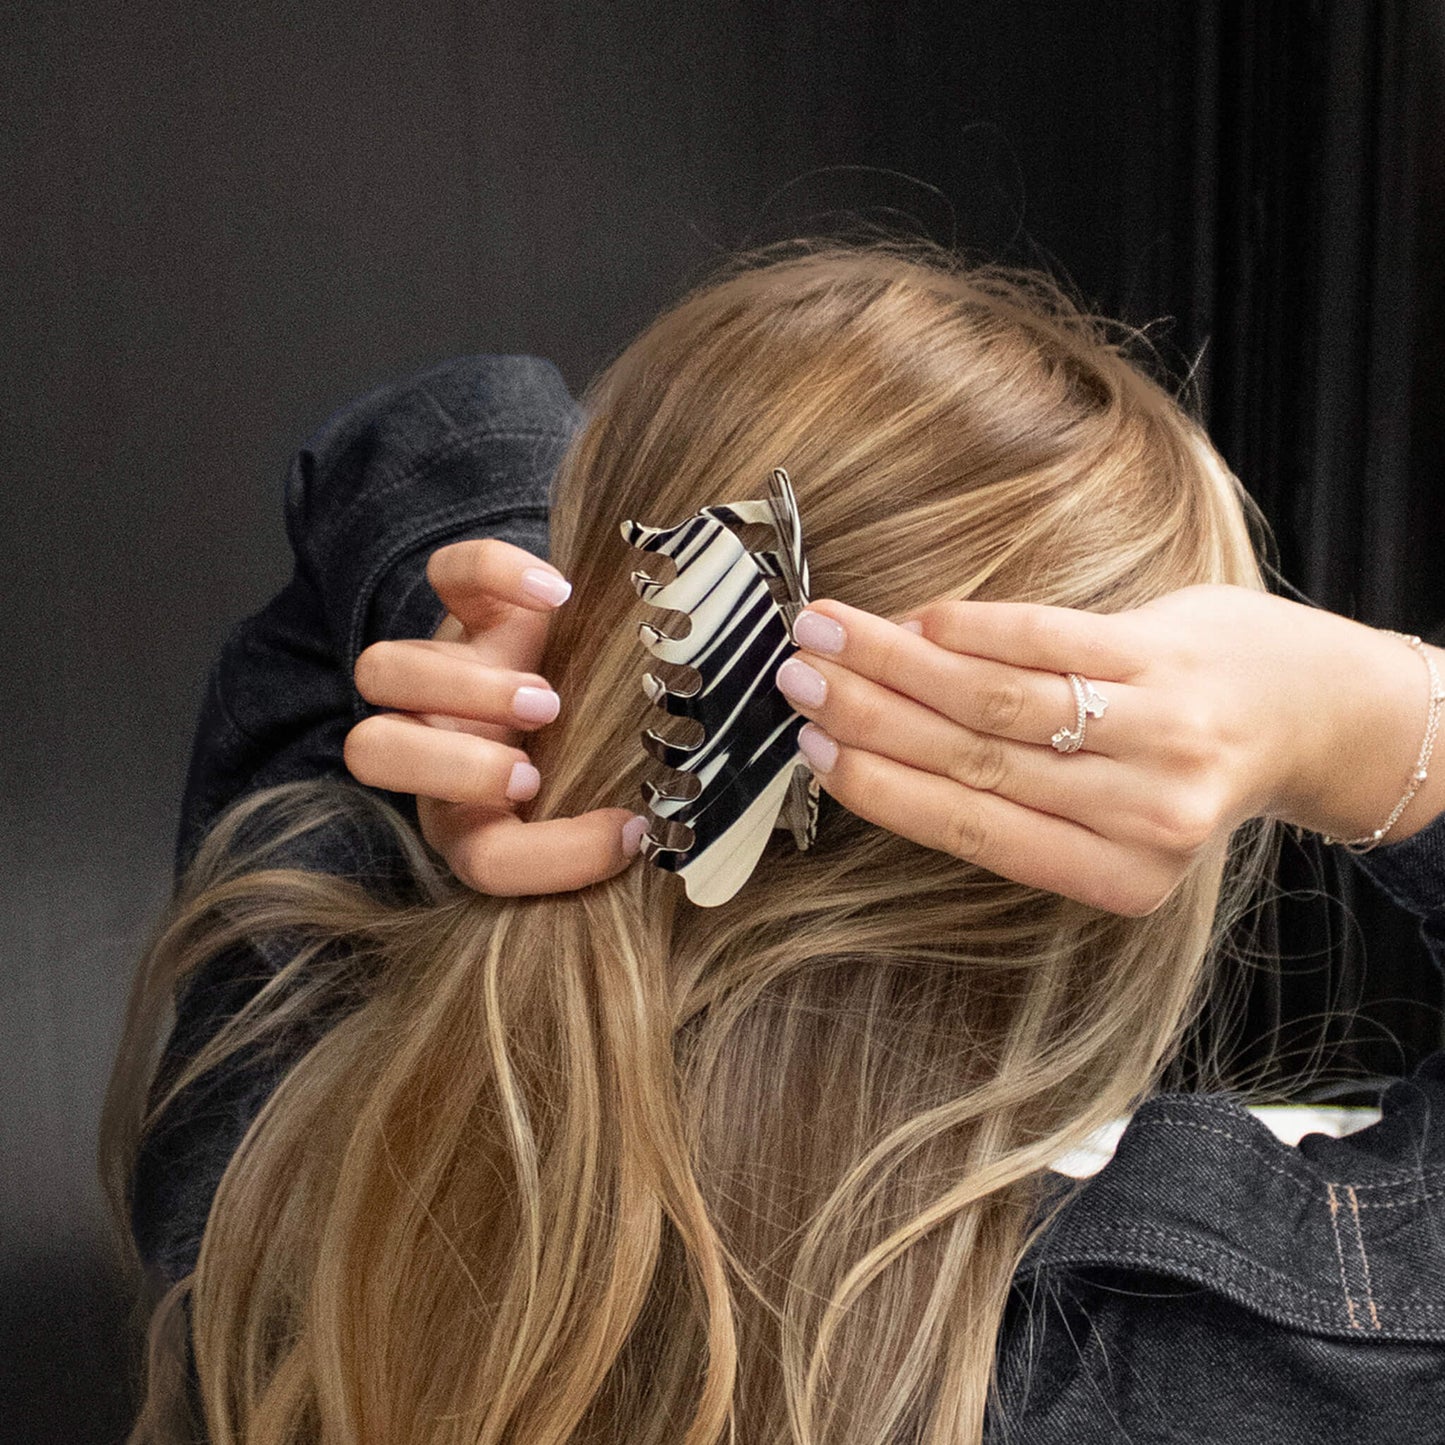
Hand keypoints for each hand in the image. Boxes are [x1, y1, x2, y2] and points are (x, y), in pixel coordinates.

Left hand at [343, 538, 646, 895]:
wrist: (588, 676)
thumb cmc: (595, 762)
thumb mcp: (598, 806)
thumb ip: (611, 832)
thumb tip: (648, 837)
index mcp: (466, 817)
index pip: (484, 860)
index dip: (555, 860)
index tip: (628, 831)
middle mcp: (436, 745)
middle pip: (369, 754)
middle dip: (454, 768)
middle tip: (530, 773)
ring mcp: (444, 671)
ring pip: (381, 670)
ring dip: (465, 689)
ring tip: (550, 700)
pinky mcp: (473, 606)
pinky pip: (447, 573)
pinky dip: (496, 576)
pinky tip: (560, 595)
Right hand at [773, 584, 1442, 915]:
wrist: (1307, 712)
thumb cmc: (1180, 769)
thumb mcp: (1110, 818)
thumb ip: (1014, 802)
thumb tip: (878, 747)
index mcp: (1117, 877)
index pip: (971, 829)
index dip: (882, 788)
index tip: (811, 752)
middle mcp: (1141, 814)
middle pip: (972, 760)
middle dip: (868, 717)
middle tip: (796, 681)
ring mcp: (1159, 732)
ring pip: (998, 700)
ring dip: (897, 663)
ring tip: (827, 635)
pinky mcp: (1167, 657)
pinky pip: (1046, 638)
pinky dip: (968, 626)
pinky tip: (912, 619)